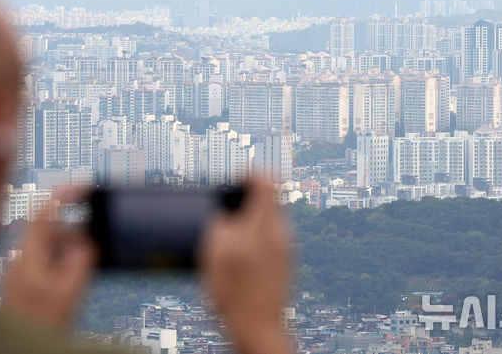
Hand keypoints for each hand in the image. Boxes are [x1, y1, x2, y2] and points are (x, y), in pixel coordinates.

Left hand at [2, 188, 95, 330]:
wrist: (16, 346)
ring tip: (84, 265)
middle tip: (94, 232)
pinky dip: (63, 260)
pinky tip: (74, 275)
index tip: (87, 184)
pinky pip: (47, 259)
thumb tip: (85, 238)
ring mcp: (19, 270)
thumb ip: (81, 257)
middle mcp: (18, 257)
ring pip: (49, 244)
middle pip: (48, 226)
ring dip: (70, 247)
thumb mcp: (71, 289)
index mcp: (26, 254)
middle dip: (73, 226)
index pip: (44, 209)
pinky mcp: (24, 281)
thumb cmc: (39, 324)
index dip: (66, 191)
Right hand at [200, 178, 291, 353]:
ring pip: (267, 222)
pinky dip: (252, 241)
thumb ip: (221, 224)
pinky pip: (268, 241)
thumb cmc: (236, 292)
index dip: (248, 173)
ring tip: (225, 239)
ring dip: (247, 223)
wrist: (258, 328)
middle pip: (268, 201)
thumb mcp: (216, 252)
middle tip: (222, 210)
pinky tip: (236, 259)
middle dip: (244, 201)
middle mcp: (280, 235)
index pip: (266, 181)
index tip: (233, 179)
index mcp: (264, 224)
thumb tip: (224, 212)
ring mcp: (285, 251)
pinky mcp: (283, 266)